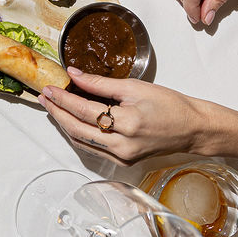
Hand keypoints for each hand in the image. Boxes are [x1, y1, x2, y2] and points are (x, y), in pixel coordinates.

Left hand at [38, 67, 218, 164]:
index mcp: (127, 124)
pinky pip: (92, 148)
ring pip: (81, 141)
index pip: (84, 110)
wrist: (193, 129)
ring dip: (64, 124)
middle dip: (56, 113)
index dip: (63, 99)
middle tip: (44, 97)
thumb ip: (101, 83)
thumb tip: (74, 74)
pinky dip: (78, 133)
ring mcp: (122, 157)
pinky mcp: (122, 162)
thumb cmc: (170, 105)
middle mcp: (122, 146)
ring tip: (53, 107)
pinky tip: (71, 120)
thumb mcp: (135, 87)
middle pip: (76, 129)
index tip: (50, 87)